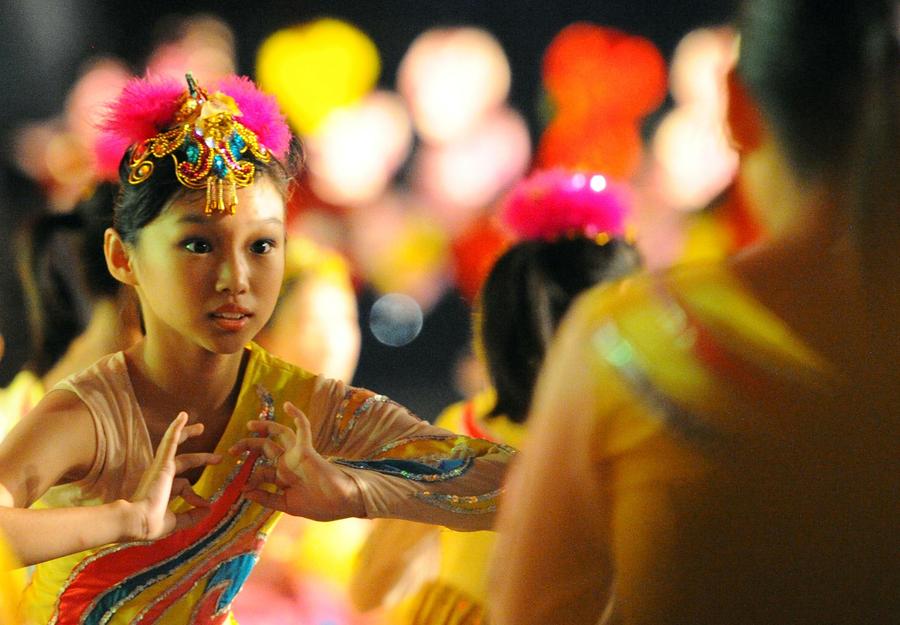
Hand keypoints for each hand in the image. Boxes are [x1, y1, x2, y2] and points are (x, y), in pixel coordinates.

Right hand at [126, 412, 221, 539]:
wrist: (137, 521)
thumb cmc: (151, 523)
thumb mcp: (175, 521)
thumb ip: (191, 516)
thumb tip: (208, 510)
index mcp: (163, 489)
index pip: (184, 487)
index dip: (196, 497)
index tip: (206, 506)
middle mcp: (161, 475)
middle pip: (183, 461)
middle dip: (201, 458)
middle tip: (217, 458)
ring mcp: (161, 467)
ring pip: (175, 444)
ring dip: (187, 433)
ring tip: (201, 427)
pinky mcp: (162, 462)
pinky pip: (170, 440)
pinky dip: (177, 428)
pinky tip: (183, 416)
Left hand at [228, 402, 364, 520]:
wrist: (340, 503)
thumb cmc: (318, 505)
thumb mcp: (287, 505)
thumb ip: (267, 498)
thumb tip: (245, 492)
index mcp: (284, 477)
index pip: (261, 471)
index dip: (248, 478)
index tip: (240, 487)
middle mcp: (288, 463)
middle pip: (265, 448)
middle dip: (248, 446)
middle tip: (231, 450)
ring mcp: (297, 454)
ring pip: (279, 434)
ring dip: (264, 427)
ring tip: (250, 425)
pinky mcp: (306, 449)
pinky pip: (302, 428)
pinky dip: (296, 415)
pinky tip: (287, 405)